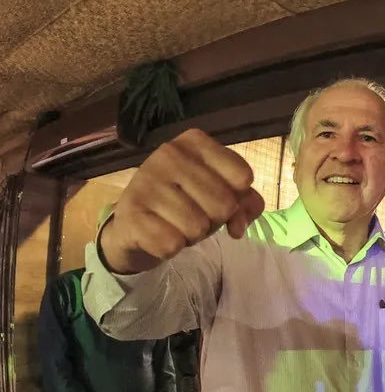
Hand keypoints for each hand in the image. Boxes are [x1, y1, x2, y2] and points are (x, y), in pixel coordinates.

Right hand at [100, 129, 265, 273]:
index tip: (216, 199)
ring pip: (198, 228)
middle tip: (192, 214)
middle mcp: (169, 154)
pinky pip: (173, 244)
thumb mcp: (222, 194)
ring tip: (174, 223)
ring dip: (191, 236)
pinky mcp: (130, 212)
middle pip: (224, 205)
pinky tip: (157, 234)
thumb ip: (247, 203)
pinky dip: (171, 248)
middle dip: (213, 220)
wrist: (135, 224)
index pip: (243, 177)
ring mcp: (146, 181)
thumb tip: (237, 227)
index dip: (237, 199)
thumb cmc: (186, 203)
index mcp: (195, 142)